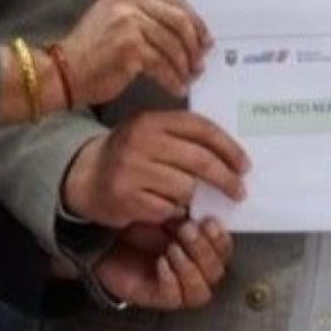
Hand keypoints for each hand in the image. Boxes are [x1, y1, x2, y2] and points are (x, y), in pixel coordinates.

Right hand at [58, 0, 210, 106]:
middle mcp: (128, 1)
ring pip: (173, 45)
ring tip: (189, 77)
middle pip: (179, 21)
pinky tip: (176, 87)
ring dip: (185, 65)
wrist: (60, 72)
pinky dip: (173, 78)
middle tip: (200, 61)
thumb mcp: (117, 19)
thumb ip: (147, 16)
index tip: (205, 38)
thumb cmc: (91, 51)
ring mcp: (128, 23)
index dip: (195, 21)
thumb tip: (189, 32)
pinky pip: (163, 65)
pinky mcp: (129, 48)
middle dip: (195, 44)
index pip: (174, 1)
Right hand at [62, 110, 248, 227]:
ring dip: (193, 196)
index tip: (244, 164)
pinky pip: (168, 209)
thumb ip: (184, 136)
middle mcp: (141, 142)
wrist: (86, 176)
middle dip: (226, 178)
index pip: (201, 128)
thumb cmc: (130, 153)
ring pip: (186, 187)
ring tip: (186, 195)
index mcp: (152, 120)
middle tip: (239, 190)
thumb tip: (230, 155)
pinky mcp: (127, 198)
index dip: (228, 147)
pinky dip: (173, 211)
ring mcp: (132, 170)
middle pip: (200, 160)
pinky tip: (165, 205)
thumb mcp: (152, 133)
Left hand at [91, 217, 233, 309]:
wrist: (103, 236)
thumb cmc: (136, 221)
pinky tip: (161, 263)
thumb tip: (204, 206)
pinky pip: (175, 298)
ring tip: (173, 249)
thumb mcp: (165, 209)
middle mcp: (193, 268)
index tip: (209, 221)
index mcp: (200, 245)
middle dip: (204, 250)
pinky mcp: (158, 297)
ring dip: (191, 268)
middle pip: (216, 271)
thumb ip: (187, 211)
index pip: (224, 250)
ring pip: (201, 291)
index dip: (221, 239)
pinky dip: (171, 280)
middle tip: (186, 230)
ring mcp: (177, 286)